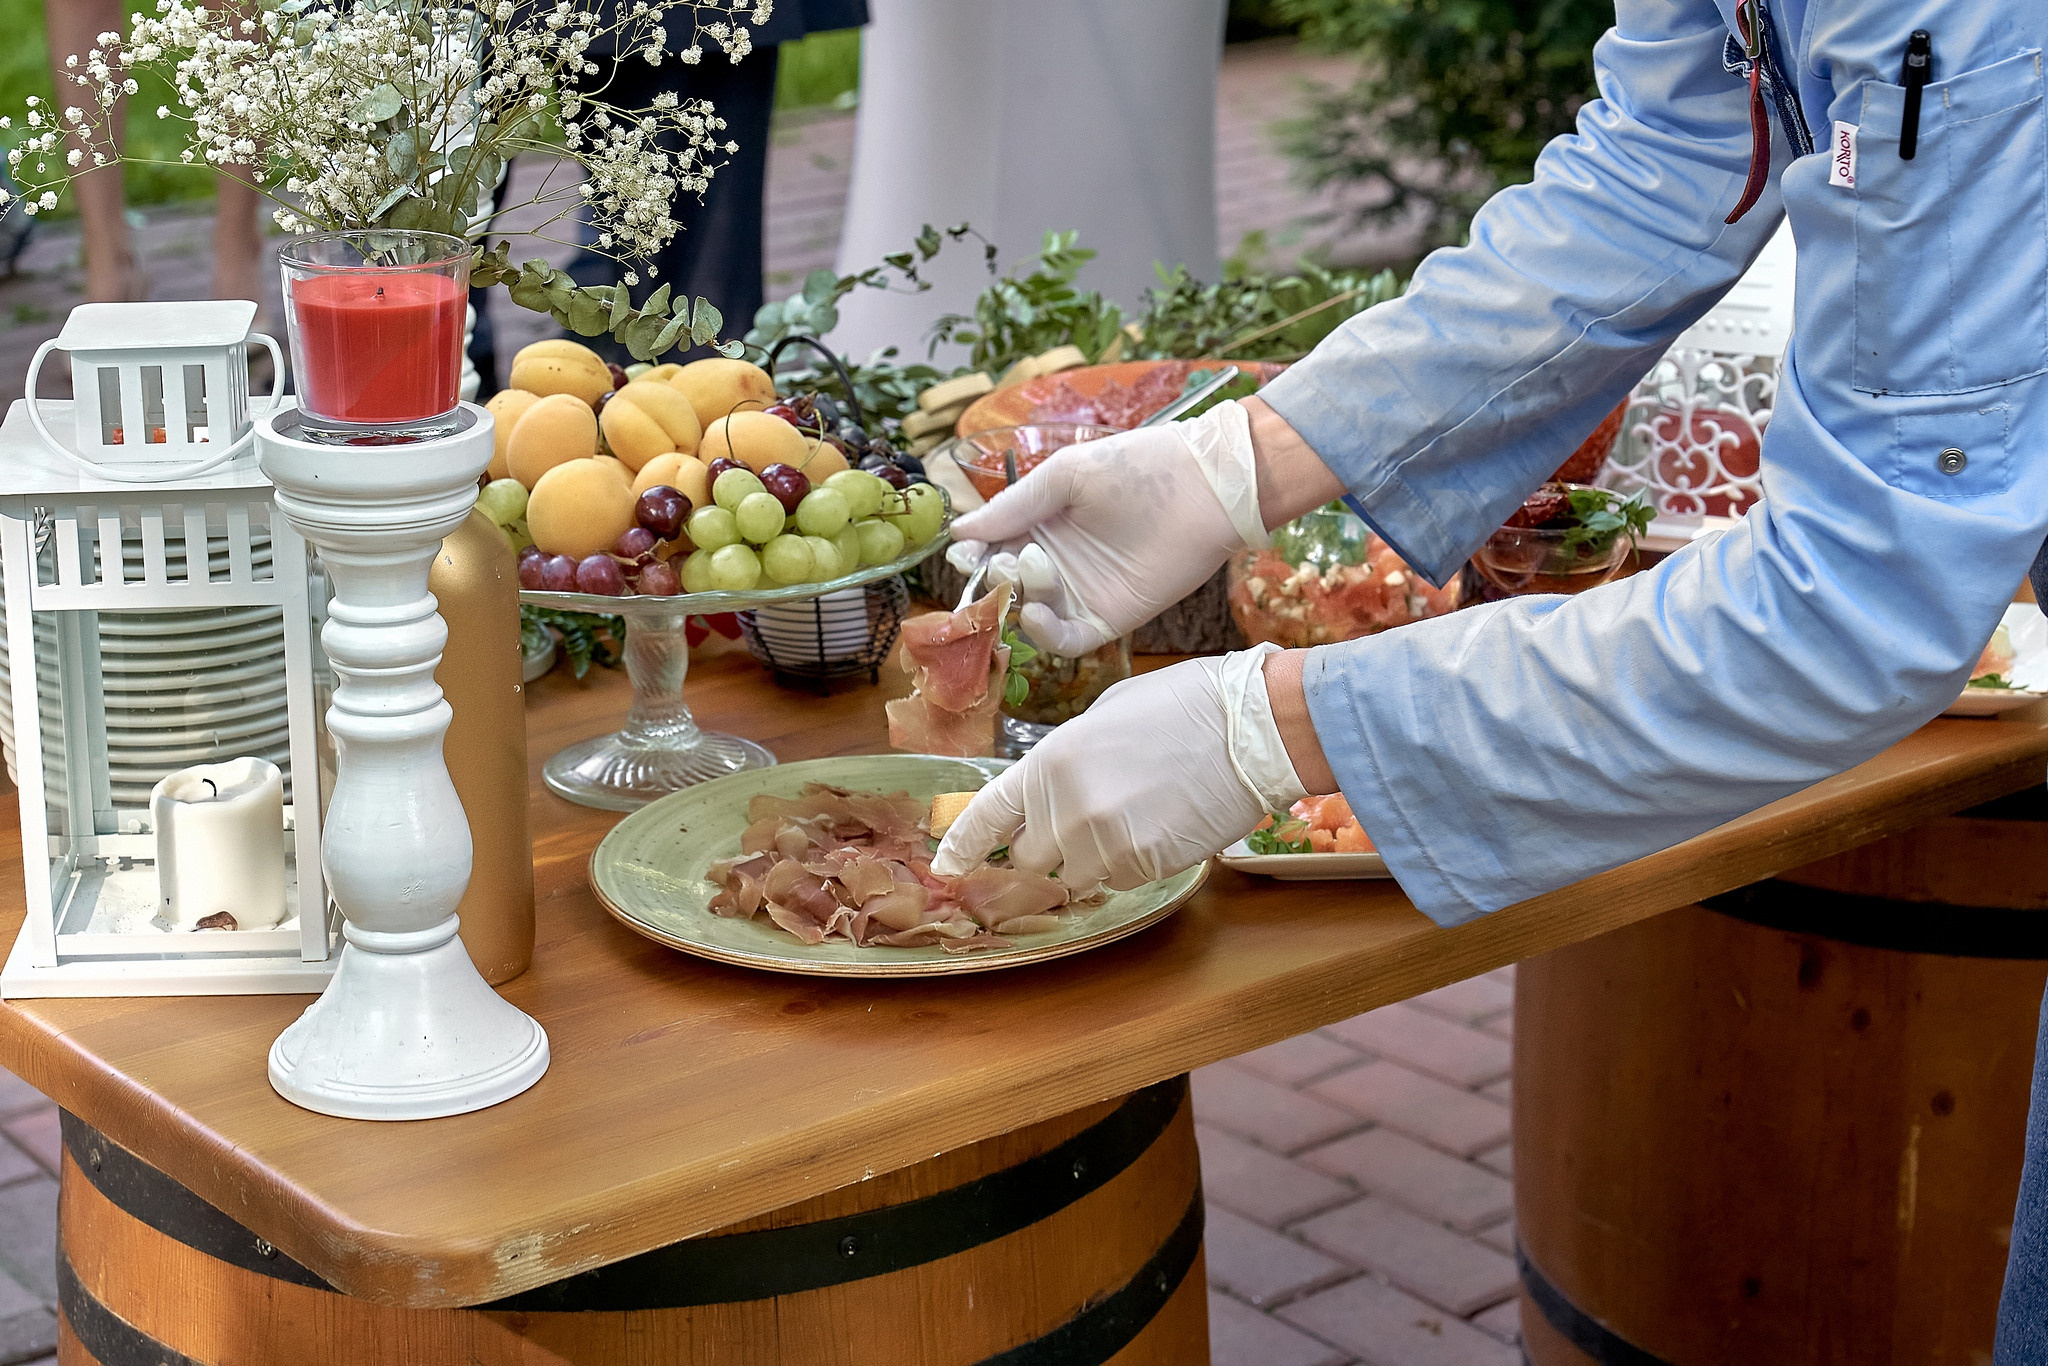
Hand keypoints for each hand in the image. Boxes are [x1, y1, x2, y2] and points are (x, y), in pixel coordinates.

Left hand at [931, 649, 1308, 889]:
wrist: (1252, 727)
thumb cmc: (1185, 705)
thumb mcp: (1107, 713)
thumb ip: (1068, 757)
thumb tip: (1053, 787)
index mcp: (1051, 759)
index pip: (989, 814)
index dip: (963, 846)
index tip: (947, 868)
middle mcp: (1068, 806)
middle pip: (1029, 858)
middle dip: (1045, 848)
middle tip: (1081, 823)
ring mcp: (1106, 841)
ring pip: (1074, 876)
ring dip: (1089, 859)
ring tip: (1130, 819)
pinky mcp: (1145, 864)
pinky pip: (1116, 881)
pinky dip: (1127, 865)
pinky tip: (1156, 829)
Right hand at [945, 401, 1267, 655]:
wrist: (1204, 487)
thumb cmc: (1137, 467)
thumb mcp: (1065, 476)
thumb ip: (1013, 506)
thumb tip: (959, 533)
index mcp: (1042, 522)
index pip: (993, 548)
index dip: (974, 556)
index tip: (966, 554)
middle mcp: (1057, 560)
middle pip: (1007, 585)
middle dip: (995, 580)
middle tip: (1004, 566)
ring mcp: (1081, 592)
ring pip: (1030, 614)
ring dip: (1017, 603)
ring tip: (1028, 578)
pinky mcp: (1108, 617)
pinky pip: (1066, 640)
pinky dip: (1045, 635)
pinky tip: (1036, 613)